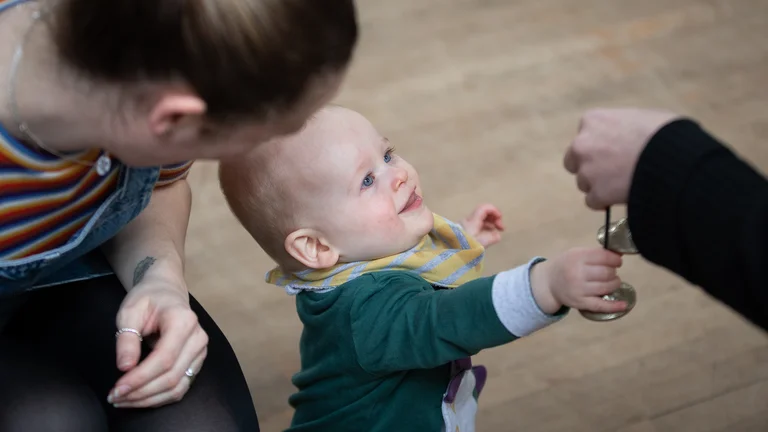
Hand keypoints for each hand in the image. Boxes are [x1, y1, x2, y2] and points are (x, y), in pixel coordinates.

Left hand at [107, 279, 207, 407]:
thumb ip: (127, 339)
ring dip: (148, 399)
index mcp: (183, 321)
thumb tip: (125, 368)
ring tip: (123, 400)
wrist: (167, 293)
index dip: (140, 378)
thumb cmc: (147, 299)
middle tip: (114, 397)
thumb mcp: (130, 312)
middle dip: (140, 392)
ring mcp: (200, 352)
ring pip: (177, 387)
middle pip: (171, 376)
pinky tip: (139, 397)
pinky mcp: (196, 363)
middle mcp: (197, 338)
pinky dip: (158, 398)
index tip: (117, 389)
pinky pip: (180, 387)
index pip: (164, 358)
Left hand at [460, 204, 504, 247]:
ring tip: (496, 232)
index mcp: (473, 221)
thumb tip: (497, 234)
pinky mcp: (464, 231)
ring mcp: (466, 225)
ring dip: (490, 223)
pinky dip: (485, 228)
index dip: (494, 211)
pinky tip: (488, 235)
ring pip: (481, 219)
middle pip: (483, 212)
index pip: (484, 208)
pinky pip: (477, 225)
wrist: (450, 253)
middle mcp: (468, 221)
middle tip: (501, 228)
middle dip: (494, 217)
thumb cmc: (466, 247)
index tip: (500, 220)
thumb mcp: (482, 243)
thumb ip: (492, 237)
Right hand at [530, 247, 626, 314]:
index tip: (617, 261)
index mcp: (577, 257)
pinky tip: (624, 305)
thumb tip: (619, 256)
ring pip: (607, 287)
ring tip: (612, 281)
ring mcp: (579, 289)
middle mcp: (577, 273)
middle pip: (607, 272)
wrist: (548, 282)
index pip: (604, 257)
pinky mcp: (580, 303)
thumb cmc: (566, 265)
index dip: (615, 259)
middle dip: (613, 271)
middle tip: (611, 272)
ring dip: (614, 283)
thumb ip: (596, 254)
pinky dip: (614, 306)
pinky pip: (601, 305)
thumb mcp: (576, 253)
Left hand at [563, 108, 681, 208]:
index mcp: (592, 120)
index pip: (585, 136)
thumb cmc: (664, 131)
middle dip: (589, 167)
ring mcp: (586, 171)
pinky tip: (619, 198)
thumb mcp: (642, 117)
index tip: (613, 153)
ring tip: (622, 185)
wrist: (672, 158)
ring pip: (584, 183)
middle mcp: (582, 145)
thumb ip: (622, 127)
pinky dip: (604, 201)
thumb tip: (627, 137)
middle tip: (610, 172)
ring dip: (598, 185)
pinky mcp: (596, 193)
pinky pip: (593, 201)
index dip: (598, 147)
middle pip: (574, 161)